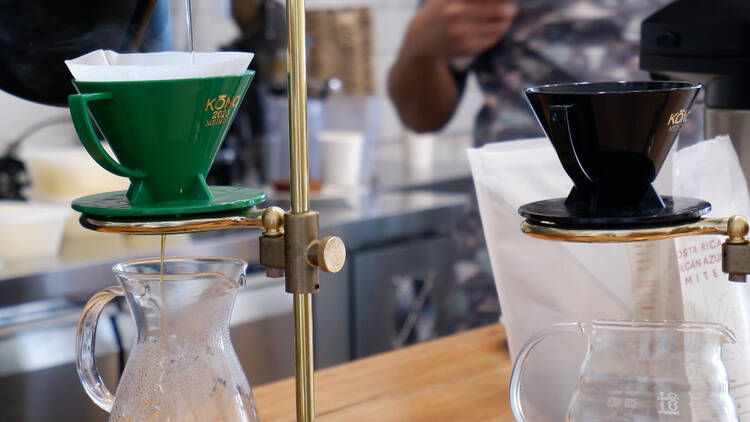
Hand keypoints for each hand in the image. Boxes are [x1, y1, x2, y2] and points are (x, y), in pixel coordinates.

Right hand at [401, 0, 517, 60]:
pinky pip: (492, 39)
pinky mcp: (465, 48)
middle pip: (499, 9)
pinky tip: (492, 32)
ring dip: (504, 23)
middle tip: (512, 10)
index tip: (507, 2)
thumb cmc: (440, 10)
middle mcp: (456, 13)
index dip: (502, 1)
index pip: (490, 0)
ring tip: (504, 20)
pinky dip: (496, 34)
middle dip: (509, 9)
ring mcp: (461, 32)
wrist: (420, 38)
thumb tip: (504, 2)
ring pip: (498, 26)